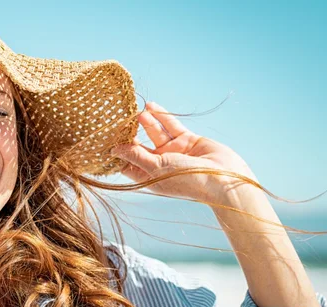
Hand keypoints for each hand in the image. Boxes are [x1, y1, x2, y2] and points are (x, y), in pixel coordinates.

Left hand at [111, 102, 257, 204]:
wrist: (223, 178)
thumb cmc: (187, 180)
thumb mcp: (156, 167)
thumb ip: (135, 156)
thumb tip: (114, 150)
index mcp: (149, 177)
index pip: (127, 163)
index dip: (116, 152)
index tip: (103, 139)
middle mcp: (159, 164)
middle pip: (139, 146)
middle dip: (129, 134)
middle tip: (117, 120)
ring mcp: (173, 152)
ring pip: (155, 133)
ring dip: (146, 123)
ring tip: (136, 113)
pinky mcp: (187, 140)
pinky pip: (171, 126)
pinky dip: (162, 116)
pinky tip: (151, 107)